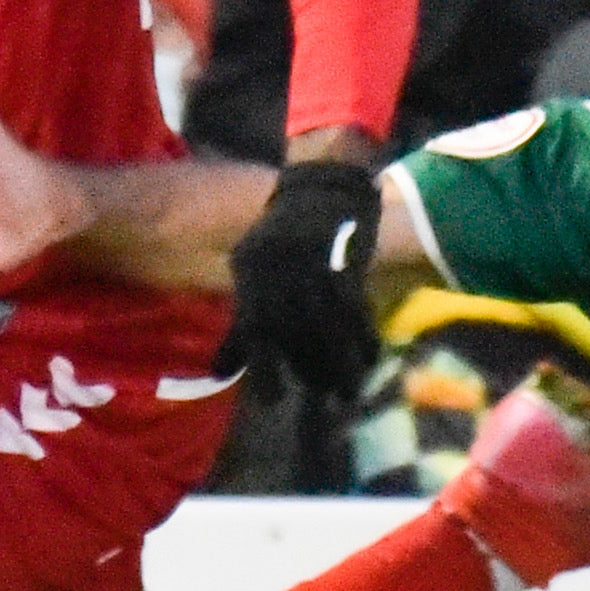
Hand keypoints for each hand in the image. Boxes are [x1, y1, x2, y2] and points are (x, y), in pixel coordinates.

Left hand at [226, 145, 390, 402]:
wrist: (321, 188)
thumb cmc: (281, 240)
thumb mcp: (250, 272)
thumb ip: (240, 323)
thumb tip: (219, 373)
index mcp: (251, 275)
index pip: (253, 331)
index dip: (262, 369)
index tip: (273, 402)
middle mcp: (279, 273)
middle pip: (295, 336)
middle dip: (311, 370)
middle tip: (324, 395)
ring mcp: (314, 268)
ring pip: (328, 329)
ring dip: (341, 365)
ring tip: (348, 393)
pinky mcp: (345, 265)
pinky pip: (355, 312)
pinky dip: (363, 339)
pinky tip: (370, 359)